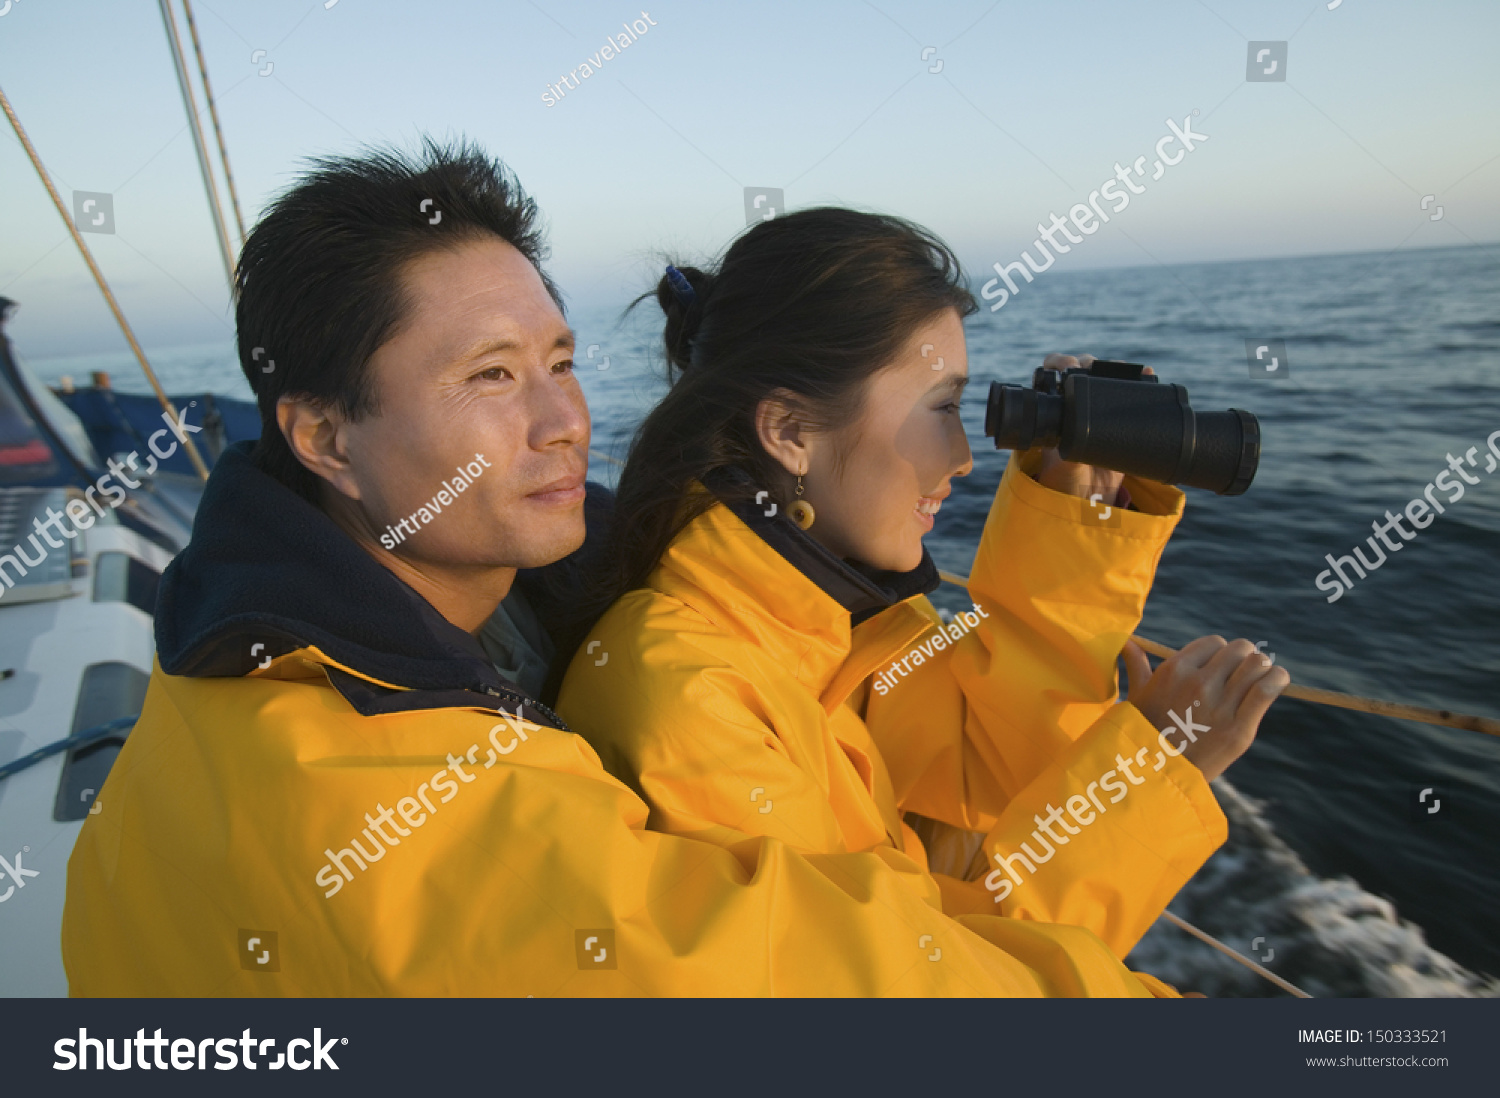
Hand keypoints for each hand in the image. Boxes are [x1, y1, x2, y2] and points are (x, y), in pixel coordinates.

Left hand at [1033, 353, 1153, 504]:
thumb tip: (1073, 437)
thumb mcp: (1063, 467)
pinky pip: (1131, 390)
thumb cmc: (1067, 480)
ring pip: (1106, 374)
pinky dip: (1141, 379)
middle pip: (1082, 367)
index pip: (1051, 371)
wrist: (1091, 496)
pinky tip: (1148, 374)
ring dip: (1116, 368)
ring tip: (1126, 371)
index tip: (1069, 366)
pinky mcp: (1119, 414)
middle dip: (1091, 362)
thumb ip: (1065, 454)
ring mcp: (1097, 406)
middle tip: (1097, 368)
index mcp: (1053, 408)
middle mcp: (1074, 401)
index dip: (1059, 362)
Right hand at [1122, 636, 1289, 781]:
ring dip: (1263, 668)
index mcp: (1174, 670)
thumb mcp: (1137, 696)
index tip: (1221, 668)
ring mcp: (1219, 705)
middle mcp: (1198, 682)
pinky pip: (1267, 689)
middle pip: (1240, 649)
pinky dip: (1277, 680)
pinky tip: (1276, 682)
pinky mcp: (1239, 728)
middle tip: (1243, 674)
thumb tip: (1127, 643)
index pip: (1215, 643)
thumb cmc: (1143, 733)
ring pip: (1258, 664)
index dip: (1221, 654)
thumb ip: (1137, 666)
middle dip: (1245, 659)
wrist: (1153, 776)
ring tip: (1261, 678)